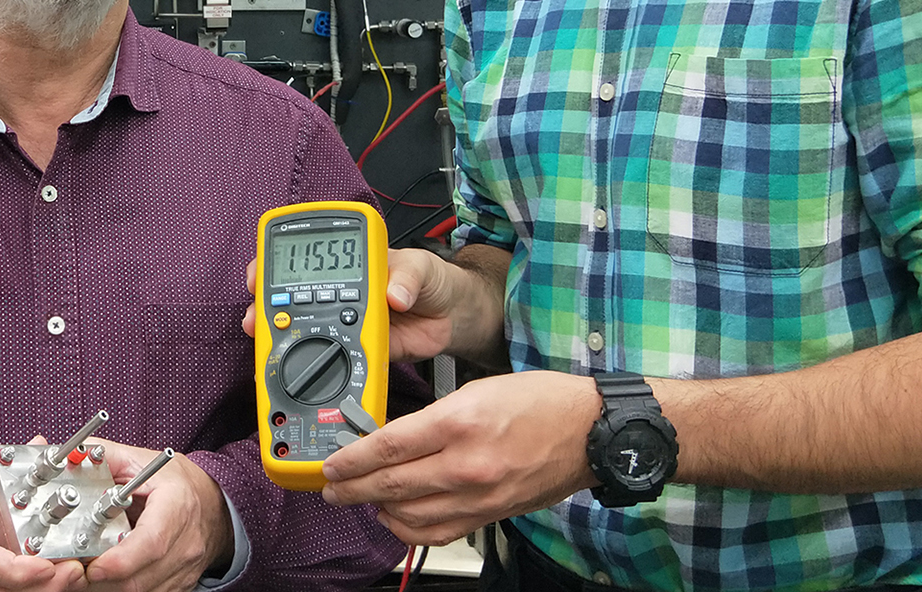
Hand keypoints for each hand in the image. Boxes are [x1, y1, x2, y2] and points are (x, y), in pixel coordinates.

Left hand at [83, 440, 231, 591]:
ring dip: (108, 587)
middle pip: (140, 577)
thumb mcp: (141, 461)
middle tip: (76, 568)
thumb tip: (68, 458)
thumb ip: (103, 457)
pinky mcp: (180, 585)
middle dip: (103, 578)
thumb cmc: (176, 483)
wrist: (212, 505)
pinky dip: (122, 589)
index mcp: (176, 506)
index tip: (92, 565)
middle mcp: (186, 544)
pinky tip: (109, 576)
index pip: (152, 542)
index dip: (120, 560)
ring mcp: (184, 569)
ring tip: (88, 570)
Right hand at [244, 249, 485, 361]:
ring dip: (282, 342)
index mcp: (349, 267)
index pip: (302, 263)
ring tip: (268, 348)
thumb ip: (407, 276)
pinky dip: (314, 370)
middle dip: (266, 309)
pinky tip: (297, 375)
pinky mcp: (356, 352)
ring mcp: (344, 325)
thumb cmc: (434, 280)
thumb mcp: (421, 267)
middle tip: (256, 320)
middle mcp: (338, 295)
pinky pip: (332, 361)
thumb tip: (393, 294)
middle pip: (292, 300)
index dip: (273, 268)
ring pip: (305, 332)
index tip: (259, 279)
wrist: (454, 317)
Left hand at [319, 370, 598, 544]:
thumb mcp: (478, 389)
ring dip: (377, 509)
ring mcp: (480, 496)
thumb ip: (433, 415)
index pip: (389, 446)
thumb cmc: (542, 402)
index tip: (332, 463)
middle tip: (331, 488)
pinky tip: (396, 517)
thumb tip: (393, 436)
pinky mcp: (491, 515)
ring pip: (411, 515)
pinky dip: (410, 529)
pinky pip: (439, 532)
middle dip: (352, 488)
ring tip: (359, 499)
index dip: (352, 459)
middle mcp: (467, 464)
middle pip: (392, 484)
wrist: (591, 432)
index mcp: (460, 421)